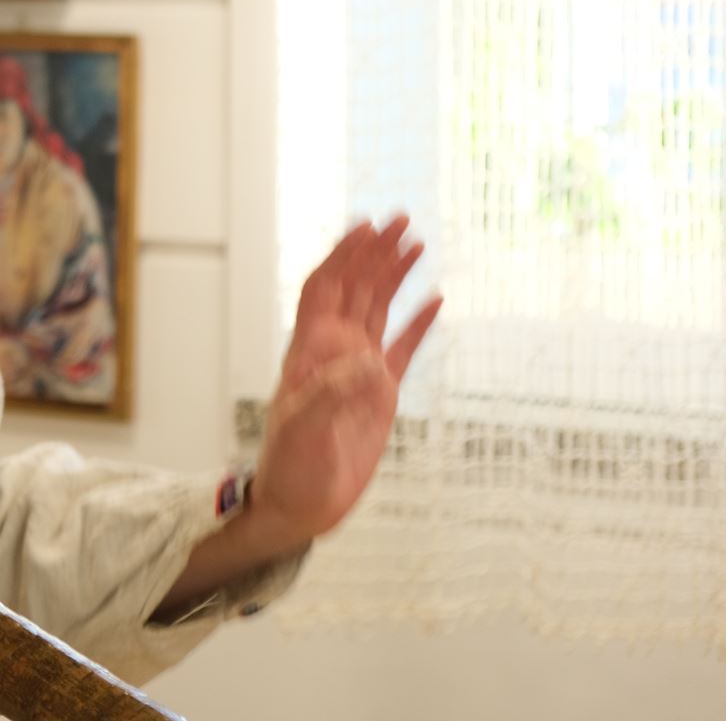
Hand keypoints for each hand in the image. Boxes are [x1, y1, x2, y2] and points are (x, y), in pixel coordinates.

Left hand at [251, 216, 442, 546]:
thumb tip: (366, 364)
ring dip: (394, 276)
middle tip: (401, 219)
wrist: (299, 504)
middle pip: (355, 288)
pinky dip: (418, 323)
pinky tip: (435, 300)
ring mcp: (357, 371)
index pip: (325, 289)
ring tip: (417, 243)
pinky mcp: (380, 395)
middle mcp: (333, 352)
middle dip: (374, 252)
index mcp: (309, 351)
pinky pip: (402, 348)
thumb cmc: (290, 467)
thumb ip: (331, 396)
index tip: (366, 227)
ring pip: (378, 309)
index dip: (343, 256)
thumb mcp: (303, 431)